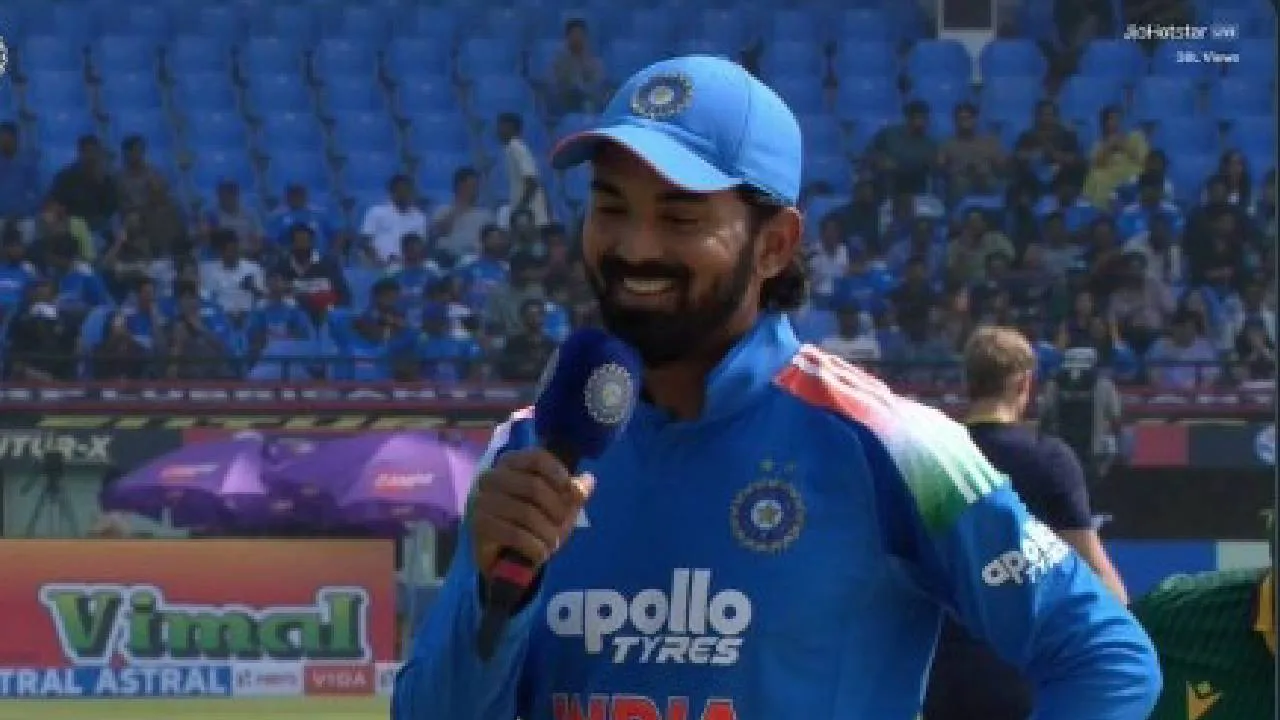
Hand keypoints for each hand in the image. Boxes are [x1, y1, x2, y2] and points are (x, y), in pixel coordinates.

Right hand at [469, 448, 594, 577]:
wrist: (509, 557)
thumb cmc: (536, 523)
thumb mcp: (560, 506)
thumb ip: (574, 492)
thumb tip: (588, 481)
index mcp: (511, 463)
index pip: (536, 457)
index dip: (558, 473)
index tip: (571, 492)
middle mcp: (491, 477)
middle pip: (533, 485)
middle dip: (556, 509)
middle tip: (562, 524)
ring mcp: (481, 501)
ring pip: (525, 513)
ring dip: (547, 533)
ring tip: (553, 543)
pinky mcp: (478, 526)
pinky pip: (514, 534)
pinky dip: (534, 546)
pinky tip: (540, 552)